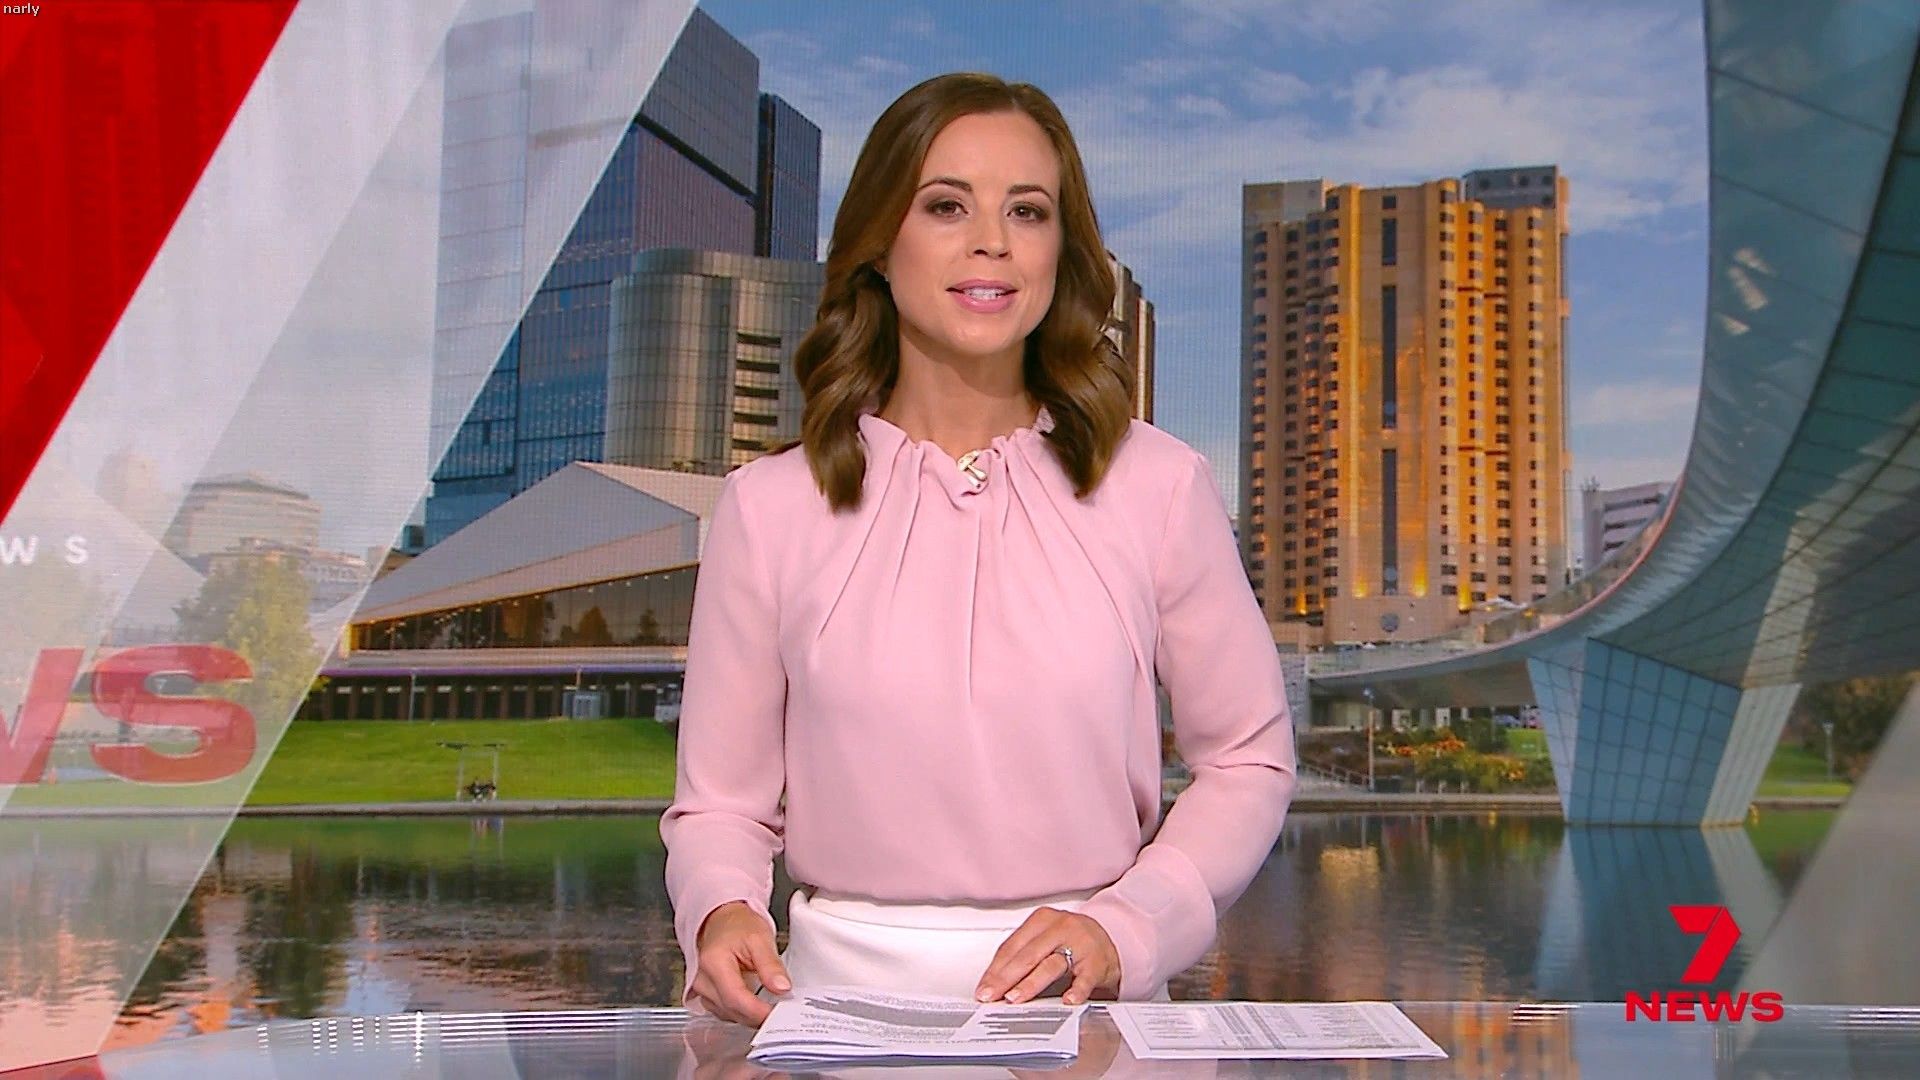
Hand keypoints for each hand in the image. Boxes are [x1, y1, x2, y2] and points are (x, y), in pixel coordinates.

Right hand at [691, 900, 790, 1025]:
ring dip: (751, 1015)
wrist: (722, 920)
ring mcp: (701, 990)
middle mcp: (702, 980)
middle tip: (782, 1011)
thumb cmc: (738, 926)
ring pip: (729, 1015)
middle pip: (732, 1010)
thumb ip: (771, 965)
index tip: (778, 1014)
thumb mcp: (761, 938)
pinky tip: (755, 1003)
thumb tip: (782, 988)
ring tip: (770, 1004)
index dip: (758, 1011)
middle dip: (758, 1016)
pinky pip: (726, 1013)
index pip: (735, 998)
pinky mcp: (706, 996)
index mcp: (714, 962)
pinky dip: (743, 1012)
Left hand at [975, 908, 1120, 1005]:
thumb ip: (1022, 955)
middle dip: (1005, 978)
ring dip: (1030, 983)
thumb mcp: (1045, 939)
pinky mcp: (1097, 962)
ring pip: (1051, 964)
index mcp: (1041, 920)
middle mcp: (1060, 928)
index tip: (983, 987)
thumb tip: (994, 982)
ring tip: (1015, 997)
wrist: (1110, 939)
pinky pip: (1085, 978)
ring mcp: (1080, 944)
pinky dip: (1076, 989)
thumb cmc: (1072, 941)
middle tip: (992, 995)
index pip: (1012, 946)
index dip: (995, 969)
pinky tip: (1068, 1000)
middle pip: (1027, 955)